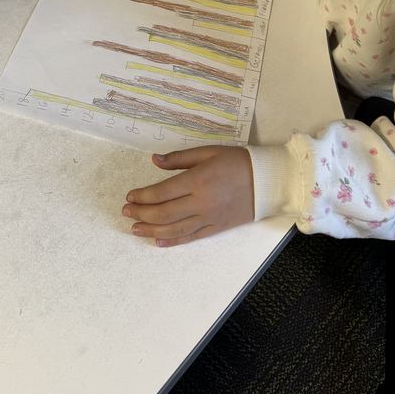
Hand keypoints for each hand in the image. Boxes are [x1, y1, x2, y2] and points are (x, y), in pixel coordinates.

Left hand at [122, 146, 253, 246]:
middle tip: (126, 212)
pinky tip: (158, 241)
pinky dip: (173, 241)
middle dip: (141, 214)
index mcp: (197, 180)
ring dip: (151, 231)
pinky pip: (191, 237)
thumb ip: (180, 158)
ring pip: (174, 229)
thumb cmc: (237, 161)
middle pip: (164, 213)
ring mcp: (209, 218)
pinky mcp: (216, 228)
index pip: (162, 192)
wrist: (267, 181)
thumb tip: (154, 160)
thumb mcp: (208, 152)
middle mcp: (201, 202)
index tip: (130, 196)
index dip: (142, 196)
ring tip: (135, 229)